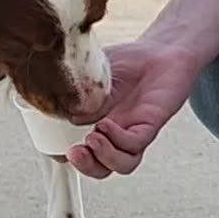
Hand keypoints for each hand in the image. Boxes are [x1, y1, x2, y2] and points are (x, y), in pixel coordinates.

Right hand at [67, 40, 200, 179]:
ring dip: (103, 158)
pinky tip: (106, 124)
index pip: (81, 153)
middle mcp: (116, 134)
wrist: (162, 50)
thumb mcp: (90, 74)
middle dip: (85, 166)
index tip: (56, 149)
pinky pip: (135, 143)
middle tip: (73, 153)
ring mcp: (133, 131)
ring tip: (91, 140)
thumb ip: (75, 91)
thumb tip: (60, 112)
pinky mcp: (150, 125)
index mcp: (96, 125)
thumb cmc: (127, 62)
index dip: (66, 158)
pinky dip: (118, 139)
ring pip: (122, 164)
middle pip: (101, 167)